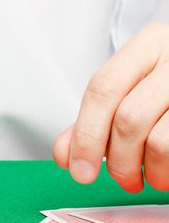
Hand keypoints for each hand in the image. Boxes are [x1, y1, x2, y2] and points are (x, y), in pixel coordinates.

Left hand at [54, 23, 168, 191]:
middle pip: (128, 118)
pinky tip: (165, 171)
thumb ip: (94, 118)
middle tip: (121, 178)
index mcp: (149, 44)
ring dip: (147, 171)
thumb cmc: (168, 85)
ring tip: (148, 177)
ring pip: (160, 142)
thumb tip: (64, 155)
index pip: (102, 89)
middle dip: (116, 160)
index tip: (78, 170)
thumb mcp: (132, 88)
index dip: (85, 134)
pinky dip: (167, 172)